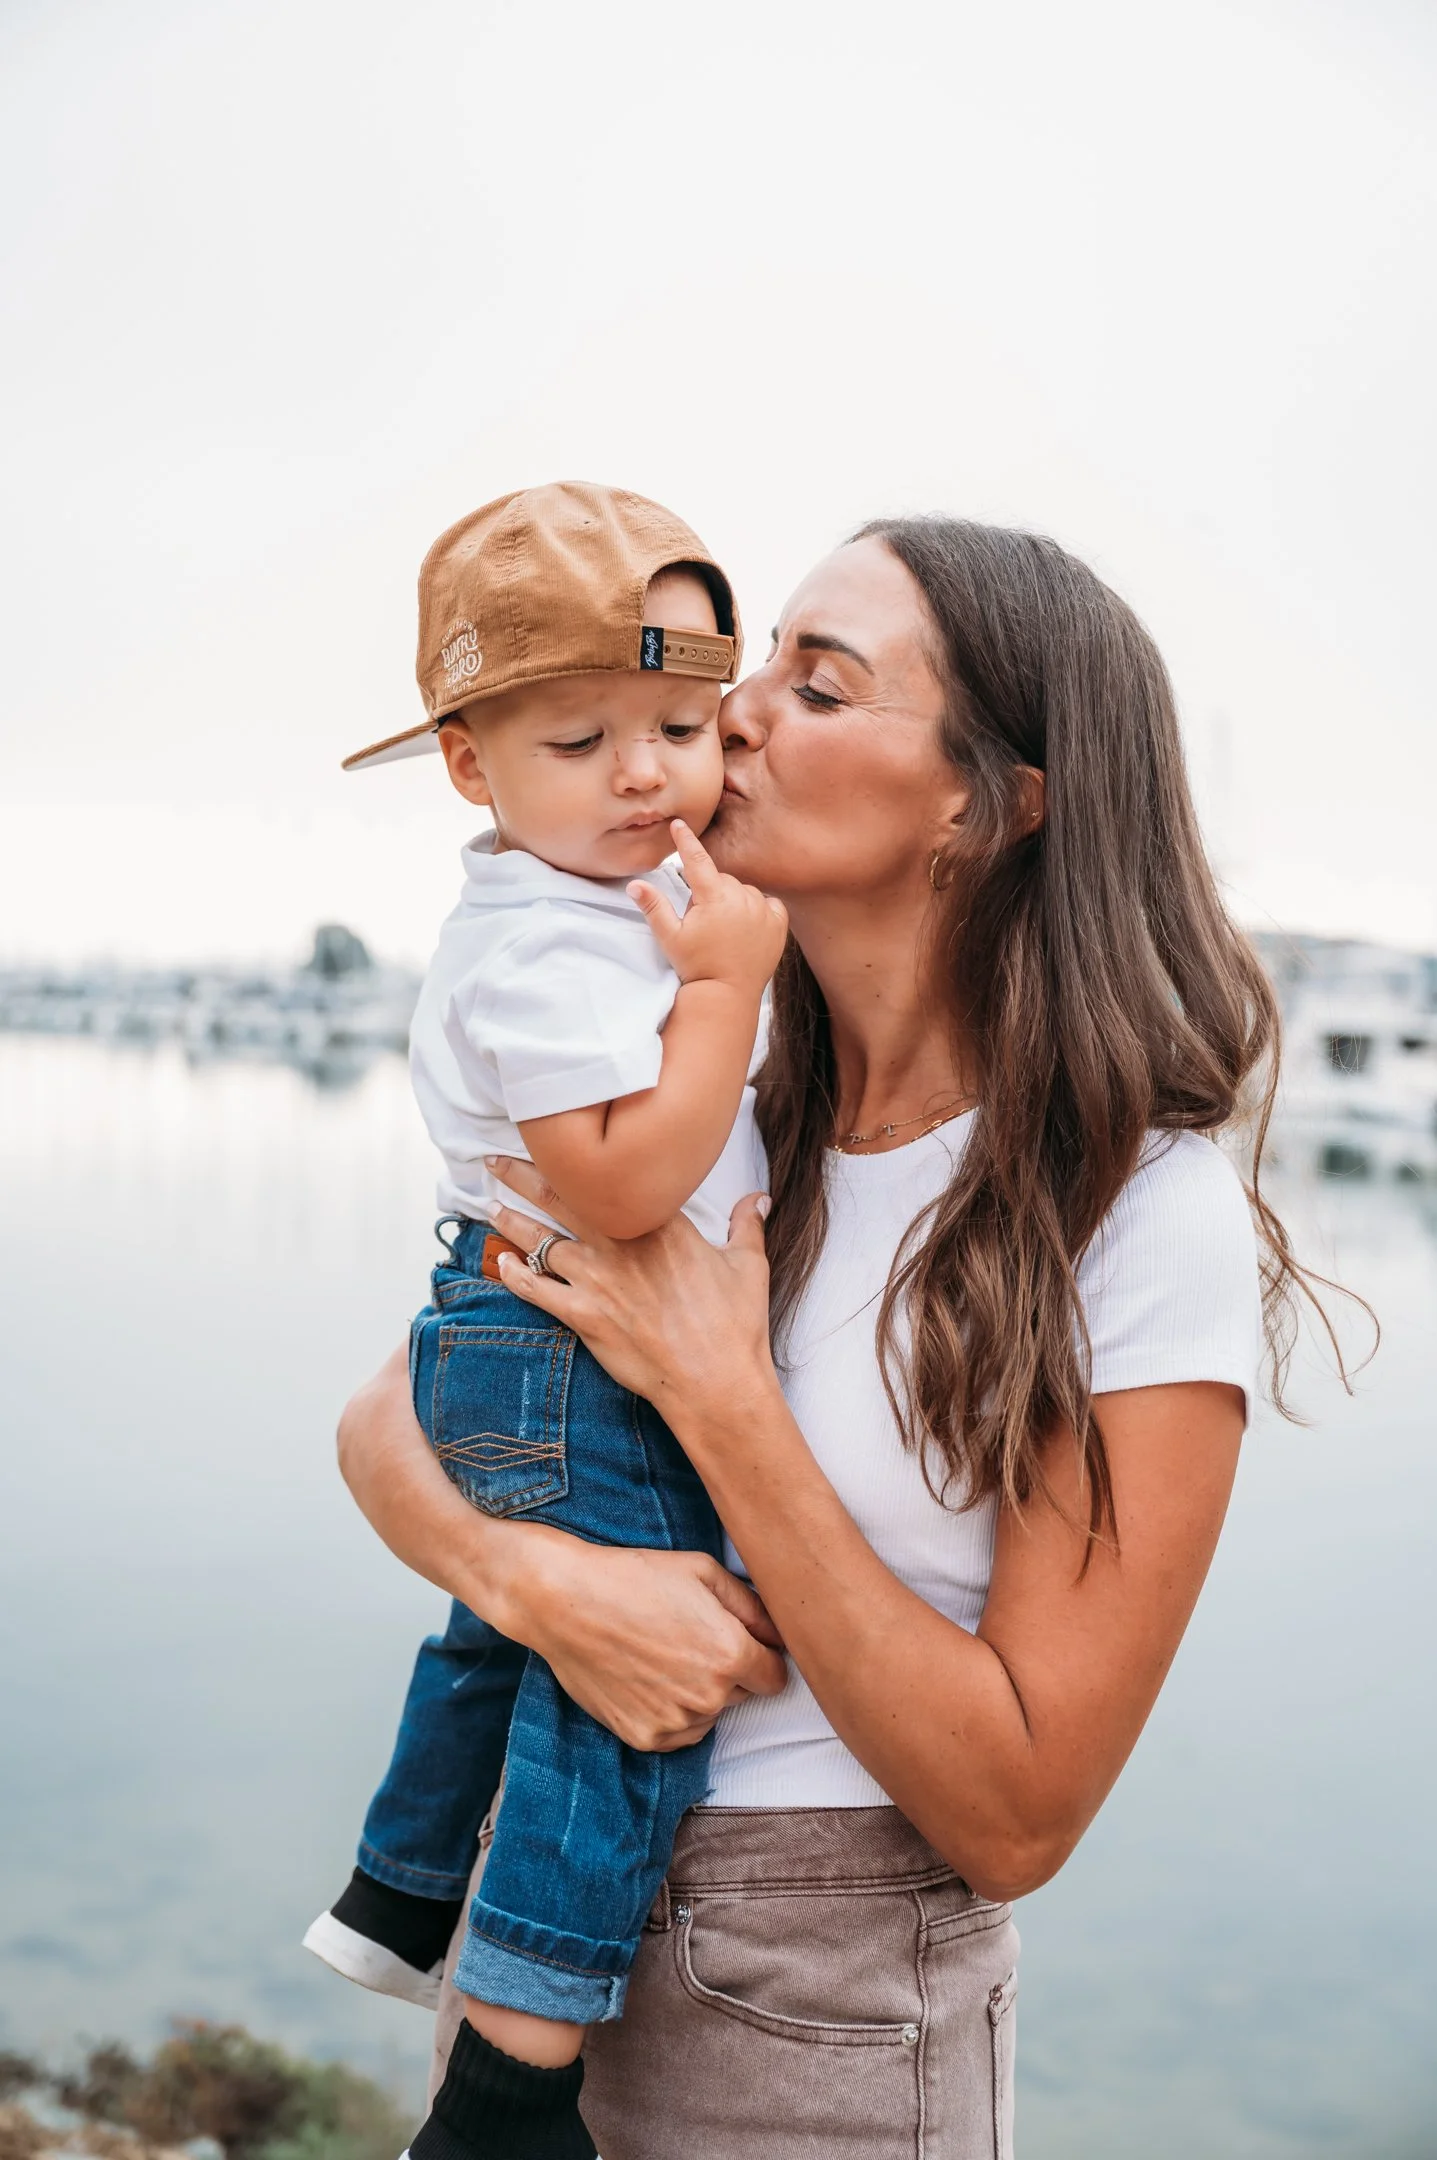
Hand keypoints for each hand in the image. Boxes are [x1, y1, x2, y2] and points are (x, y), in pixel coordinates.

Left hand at [483, 1153, 779, 1429]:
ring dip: (510, 1221)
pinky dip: (515, 1275)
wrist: (717, 1381)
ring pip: (540, 1240)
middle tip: (495, 1158)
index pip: (610, 1179)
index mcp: (660, 1222)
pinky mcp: (583, 1316)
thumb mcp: (748, 1265)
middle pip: (561, 1198)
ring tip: (489, 1203)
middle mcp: (621, 1243)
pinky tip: (499, 1263)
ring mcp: (598, 1279)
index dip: (579, 1161)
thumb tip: (757, 1198)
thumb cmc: (736, 1325)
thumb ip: (745, 1224)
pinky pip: (537, 1290)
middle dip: (523, 1174)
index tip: (559, 1143)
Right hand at [512, 1533, 786, 1750]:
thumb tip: (781, 1633)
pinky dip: (672, 1711)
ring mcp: (674, 1722)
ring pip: (710, 1714)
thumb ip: (753, 1606)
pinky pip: (678, 1732)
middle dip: (729, 1670)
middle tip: (691, 1637)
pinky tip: (647, 1677)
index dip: (763, 1656)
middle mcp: (708, 1697)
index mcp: (729, 1655)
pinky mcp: (643, 1738)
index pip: (776, 1677)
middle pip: (744, 1694)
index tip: (744, 1641)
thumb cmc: (635, 1577)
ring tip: (663, 1654)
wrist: (565, 1602)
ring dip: (700, 1693)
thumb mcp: (703, 1572)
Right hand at [629, 819, 787, 1001]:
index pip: (696, 859)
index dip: (685, 840)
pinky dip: (758, 910)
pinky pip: (768, 903)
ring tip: (725, 931)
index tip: (679, 823)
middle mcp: (742, 898)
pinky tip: (747, 929)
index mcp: (713, 897)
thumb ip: (653, 907)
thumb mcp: (669, 937)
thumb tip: (635, 884)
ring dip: (734, 902)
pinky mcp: (779, 923)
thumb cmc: (696, 966)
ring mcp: (763, 909)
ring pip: (744, 891)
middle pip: (722, 880)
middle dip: (710, 894)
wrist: (728, 994)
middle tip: (703, 923)